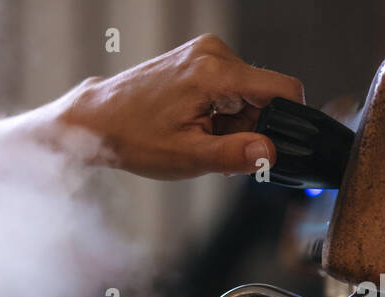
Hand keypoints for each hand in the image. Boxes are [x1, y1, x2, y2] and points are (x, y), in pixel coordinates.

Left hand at [54, 34, 304, 179]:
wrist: (97, 120)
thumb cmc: (132, 137)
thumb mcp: (187, 157)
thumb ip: (234, 155)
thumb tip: (269, 154)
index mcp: (216, 73)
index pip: (283, 89)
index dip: (288, 121)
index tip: (275, 146)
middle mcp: (214, 54)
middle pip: (264, 94)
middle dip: (250, 127)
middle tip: (218, 151)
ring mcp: (204, 53)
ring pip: (246, 92)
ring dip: (233, 122)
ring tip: (200, 139)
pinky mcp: (197, 58)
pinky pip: (228, 86)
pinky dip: (220, 111)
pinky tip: (196, 126)